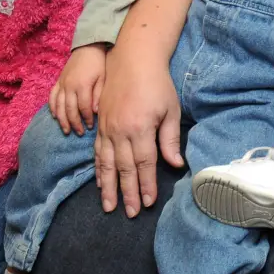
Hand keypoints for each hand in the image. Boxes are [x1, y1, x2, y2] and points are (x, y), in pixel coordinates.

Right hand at [50, 43, 107, 135]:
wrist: (88, 47)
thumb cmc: (99, 63)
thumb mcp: (103, 77)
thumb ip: (98, 94)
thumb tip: (95, 112)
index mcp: (82, 85)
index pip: (83, 108)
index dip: (87, 119)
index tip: (91, 126)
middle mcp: (69, 86)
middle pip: (69, 110)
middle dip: (74, 123)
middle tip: (79, 133)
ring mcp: (62, 84)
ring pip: (58, 106)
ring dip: (62, 120)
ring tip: (66, 130)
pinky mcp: (58, 81)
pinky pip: (52, 97)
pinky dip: (52, 108)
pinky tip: (55, 116)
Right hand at [94, 48, 183, 216]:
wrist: (133, 60)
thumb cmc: (157, 84)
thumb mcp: (170, 110)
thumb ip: (170, 139)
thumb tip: (175, 165)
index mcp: (140, 128)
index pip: (144, 164)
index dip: (146, 185)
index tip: (148, 203)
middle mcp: (120, 131)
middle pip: (124, 168)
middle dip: (127, 193)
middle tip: (129, 214)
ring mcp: (107, 128)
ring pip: (106, 164)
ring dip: (108, 187)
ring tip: (110, 207)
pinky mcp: (101, 124)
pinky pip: (97, 152)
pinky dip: (98, 170)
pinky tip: (100, 182)